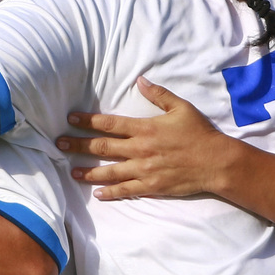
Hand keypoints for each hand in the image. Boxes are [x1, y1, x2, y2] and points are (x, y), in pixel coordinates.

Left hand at [56, 78, 234, 199]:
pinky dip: (110, 192)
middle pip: (102, 147)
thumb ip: (158, 95)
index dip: (87, 121)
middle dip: (78, 145)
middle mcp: (139, 149)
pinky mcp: (151, 186)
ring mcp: (144, 169)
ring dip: (88, 172)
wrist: (215, 162)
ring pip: (109, 171)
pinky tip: (98, 194)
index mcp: (145, 128)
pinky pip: (126, 190)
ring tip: (71, 172)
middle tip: (59, 144)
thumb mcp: (181, 108)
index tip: (70, 119)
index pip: (109, 123)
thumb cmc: (199, 133)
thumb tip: (140, 81)